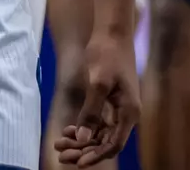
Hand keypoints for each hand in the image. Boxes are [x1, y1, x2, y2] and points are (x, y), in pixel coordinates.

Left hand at [55, 32, 139, 165]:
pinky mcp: (111, 101)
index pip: (114, 144)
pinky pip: (98, 122)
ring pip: (100, 133)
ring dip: (81, 141)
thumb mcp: (98, 83)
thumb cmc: (107, 54)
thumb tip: (84, 138)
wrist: (111, 32)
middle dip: (84, 151)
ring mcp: (119, 108)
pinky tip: (68, 131)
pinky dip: (84, 128)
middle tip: (61, 155)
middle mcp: (127, 114)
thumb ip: (91, 111)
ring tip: (59, 145)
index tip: (78, 163)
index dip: (96, 156)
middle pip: (105, 142)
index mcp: (129, 112)